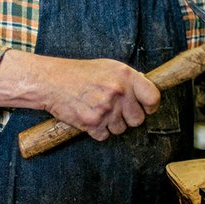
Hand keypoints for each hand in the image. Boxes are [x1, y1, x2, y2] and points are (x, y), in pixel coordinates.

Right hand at [0, 50, 160, 141]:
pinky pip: (104, 136)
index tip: (145, 107)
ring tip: (97, 110)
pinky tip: (88, 117)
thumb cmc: (78, 73)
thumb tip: (144, 91)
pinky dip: (97, 130)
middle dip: (127, 117)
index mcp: (125, 76)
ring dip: (111, 124)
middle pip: (138, 120)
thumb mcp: (107, 66)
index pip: (153, 97)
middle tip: (114, 109)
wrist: (51, 81)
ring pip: (121, 130)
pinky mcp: (93, 123)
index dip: (150, 106)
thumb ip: (127, 79)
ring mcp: (106, 109)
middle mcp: (118, 92)